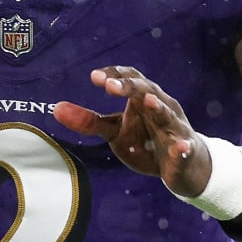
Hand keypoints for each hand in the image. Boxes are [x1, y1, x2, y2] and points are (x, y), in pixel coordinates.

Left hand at [54, 66, 212, 197]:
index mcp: (143, 99)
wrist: (183, 166)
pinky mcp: (185, 150)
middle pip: (147, 91)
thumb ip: (89, 121)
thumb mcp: (115, 131)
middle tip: (109, 86)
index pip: (131, 79)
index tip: (93, 77)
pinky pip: (185, 147)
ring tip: (149, 102)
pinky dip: (183, 147)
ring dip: (159, 108)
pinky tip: (180, 148)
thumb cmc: (147, 142)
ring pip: (169, 115)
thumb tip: (56, 109)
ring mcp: (175, 128)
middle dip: (130, 87)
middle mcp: (162, 107)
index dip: (114, 75)